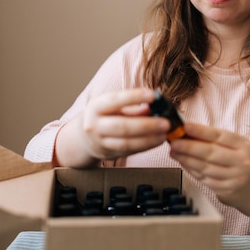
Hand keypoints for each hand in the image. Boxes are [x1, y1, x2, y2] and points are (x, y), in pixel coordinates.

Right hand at [55, 88, 170, 166]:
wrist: (83, 138)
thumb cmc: (105, 116)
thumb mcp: (114, 107)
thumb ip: (134, 106)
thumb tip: (156, 105)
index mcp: (96, 107)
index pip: (116, 100)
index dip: (135, 97)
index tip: (154, 95)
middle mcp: (94, 125)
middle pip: (122, 126)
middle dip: (147, 125)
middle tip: (166, 123)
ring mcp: (100, 142)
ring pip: (126, 143)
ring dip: (148, 139)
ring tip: (164, 133)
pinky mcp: (107, 154)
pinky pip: (129, 151)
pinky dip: (145, 146)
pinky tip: (158, 140)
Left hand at [169, 122, 249, 207]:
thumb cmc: (238, 162)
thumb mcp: (234, 146)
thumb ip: (214, 139)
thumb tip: (187, 131)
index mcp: (243, 145)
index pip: (220, 136)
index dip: (201, 131)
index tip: (185, 127)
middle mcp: (242, 161)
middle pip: (211, 153)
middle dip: (189, 147)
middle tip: (174, 142)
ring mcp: (235, 178)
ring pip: (205, 167)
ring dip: (186, 159)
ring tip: (174, 152)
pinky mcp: (226, 190)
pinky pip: (204, 179)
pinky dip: (191, 170)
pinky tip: (183, 163)